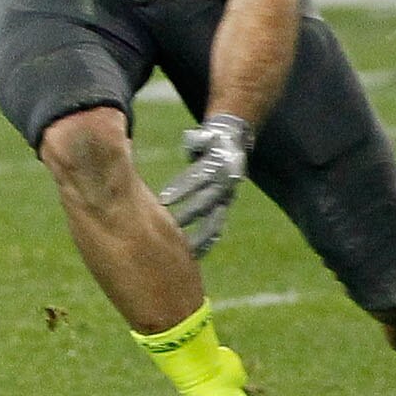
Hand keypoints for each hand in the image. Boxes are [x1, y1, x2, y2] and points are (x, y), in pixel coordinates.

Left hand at [158, 111, 252, 256]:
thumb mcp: (204, 137)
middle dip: (187, 215)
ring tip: (183, 252)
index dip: (182, 188)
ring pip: (214, 221)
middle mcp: (225, 186)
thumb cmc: (209, 141)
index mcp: (220, 167)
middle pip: (206, 203)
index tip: (163, 200)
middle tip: (167, 227)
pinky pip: (215, 229)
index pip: (199, 179)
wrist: (232, 146)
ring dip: (199, 236)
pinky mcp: (222, 209)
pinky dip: (205, 243)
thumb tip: (195, 140)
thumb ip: (199, 140)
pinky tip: (191, 258)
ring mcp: (225, 200)